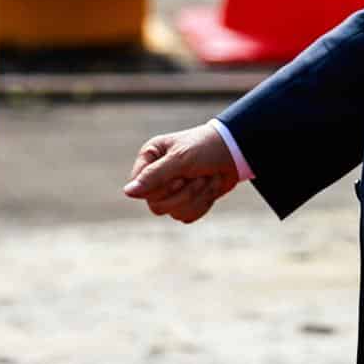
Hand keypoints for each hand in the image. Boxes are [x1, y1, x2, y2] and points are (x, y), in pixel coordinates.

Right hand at [122, 122, 240, 223]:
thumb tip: (127, 192)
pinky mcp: (186, 201)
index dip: (161, 188)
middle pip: (156, 205)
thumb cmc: (206, 148)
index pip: (141, 188)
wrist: (236, 152)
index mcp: (150, 158)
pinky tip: (210, 188)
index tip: (180, 176)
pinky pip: (186, 216)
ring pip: (173, 212)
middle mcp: (157, 175)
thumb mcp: (180, 159)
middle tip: (198, 176)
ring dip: (196, 197)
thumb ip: (153, 176)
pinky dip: (202, 204)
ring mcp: (171, 190)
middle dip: (183, 193)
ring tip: (207, 179)